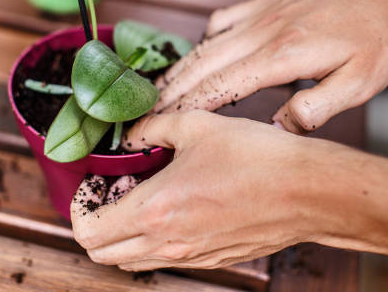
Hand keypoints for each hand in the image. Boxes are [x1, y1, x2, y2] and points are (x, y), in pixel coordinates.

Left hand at [70, 111, 387, 274]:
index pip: (88, 230)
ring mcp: (190, 256)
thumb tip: (132, 131)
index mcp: (157, 210)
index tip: (90, 184)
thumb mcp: (198, 127)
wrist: (308, 192)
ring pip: (131, 261)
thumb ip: (154, 128)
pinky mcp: (211, 259)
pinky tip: (173, 207)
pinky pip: (164, 259)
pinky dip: (152, 240)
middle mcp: (168, 243)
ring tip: (139, 197)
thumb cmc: (259, 159)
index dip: (78, 207)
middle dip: (94, 223)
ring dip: (122, 234)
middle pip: (102, 254)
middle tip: (109, 190)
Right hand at [153, 0, 387, 133]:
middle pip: (203, 66)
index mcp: (282, 56)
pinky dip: (203, 41)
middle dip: (171, 93)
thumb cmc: (379, 36)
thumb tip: (277, 128)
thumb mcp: (360, 83)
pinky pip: (222, 21)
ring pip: (206, 45)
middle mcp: (263, 33)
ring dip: (179, 69)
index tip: (160, 124)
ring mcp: (261, 15)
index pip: (221, 86)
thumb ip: (316, 109)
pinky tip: (199, 53)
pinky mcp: (266, 5)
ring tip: (159, 92)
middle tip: (145, 115)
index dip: (187, 107)